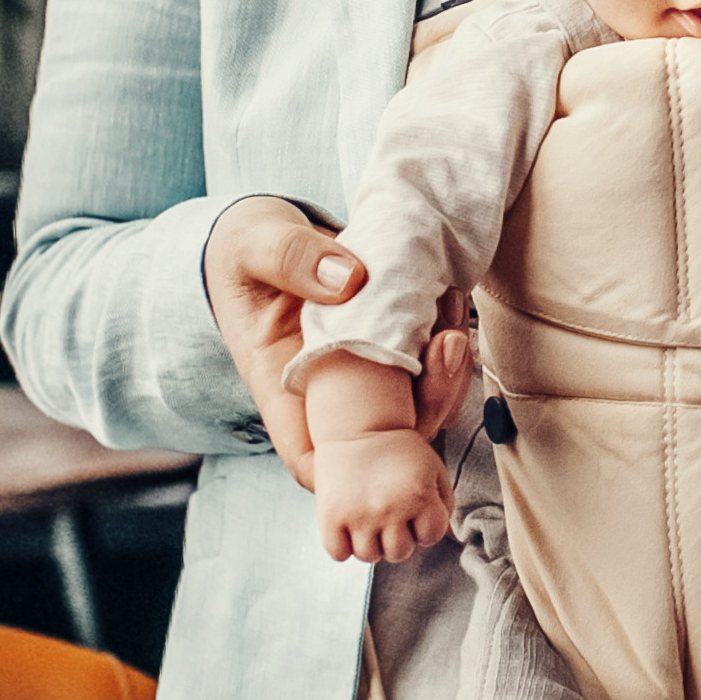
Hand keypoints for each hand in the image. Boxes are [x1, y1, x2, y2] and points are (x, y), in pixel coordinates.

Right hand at [206, 198, 472, 490]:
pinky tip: (452, 305)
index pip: (314, 458)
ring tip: (454, 322)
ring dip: (446, 375)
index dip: (357, 471)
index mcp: (283, 382)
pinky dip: (447, 348)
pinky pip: (426, 368)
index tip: (396, 432)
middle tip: (447, 345)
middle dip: (427, 407)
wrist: (268, 228)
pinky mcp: (387, 347)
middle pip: (381, 440)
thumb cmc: (247, 247)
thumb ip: (291, 258)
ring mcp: (360, 373)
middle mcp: (326, 391)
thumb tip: (348, 282)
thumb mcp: (255, 243)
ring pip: (413, 407)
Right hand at [313, 427, 455, 566]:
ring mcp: (359, 515)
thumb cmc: (399, 449)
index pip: (430, 537)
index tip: (413, 515)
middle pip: (399, 553)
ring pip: (369, 556)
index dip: (423, 528)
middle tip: (389, 519)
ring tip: (369, 523)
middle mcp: (390, 509)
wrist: (358, 426)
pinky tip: (348, 529)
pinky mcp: (331, 516)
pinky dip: (343, 547)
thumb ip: (444, 502)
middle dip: (398, 539)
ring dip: (371, 544)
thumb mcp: (433, 468)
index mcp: (419, 497)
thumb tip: (447, 535)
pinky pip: (339, 553)